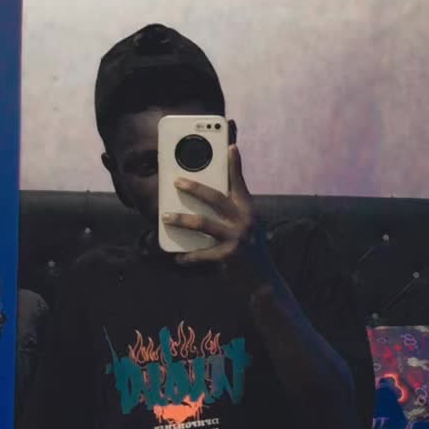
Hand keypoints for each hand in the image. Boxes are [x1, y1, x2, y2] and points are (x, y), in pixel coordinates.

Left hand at [162, 145, 274, 288]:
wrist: (262, 282)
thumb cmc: (250, 251)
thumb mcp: (246, 227)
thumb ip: (232, 213)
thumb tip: (206, 198)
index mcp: (248, 210)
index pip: (240, 183)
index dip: (235, 165)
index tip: (230, 146)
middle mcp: (245, 221)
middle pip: (216, 198)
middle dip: (195, 188)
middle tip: (177, 181)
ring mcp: (238, 238)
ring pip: (204, 223)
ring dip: (182, 220)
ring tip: (166, 217)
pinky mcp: (229, 256)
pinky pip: (202, 253)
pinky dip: (189, 256)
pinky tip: (178, 257)